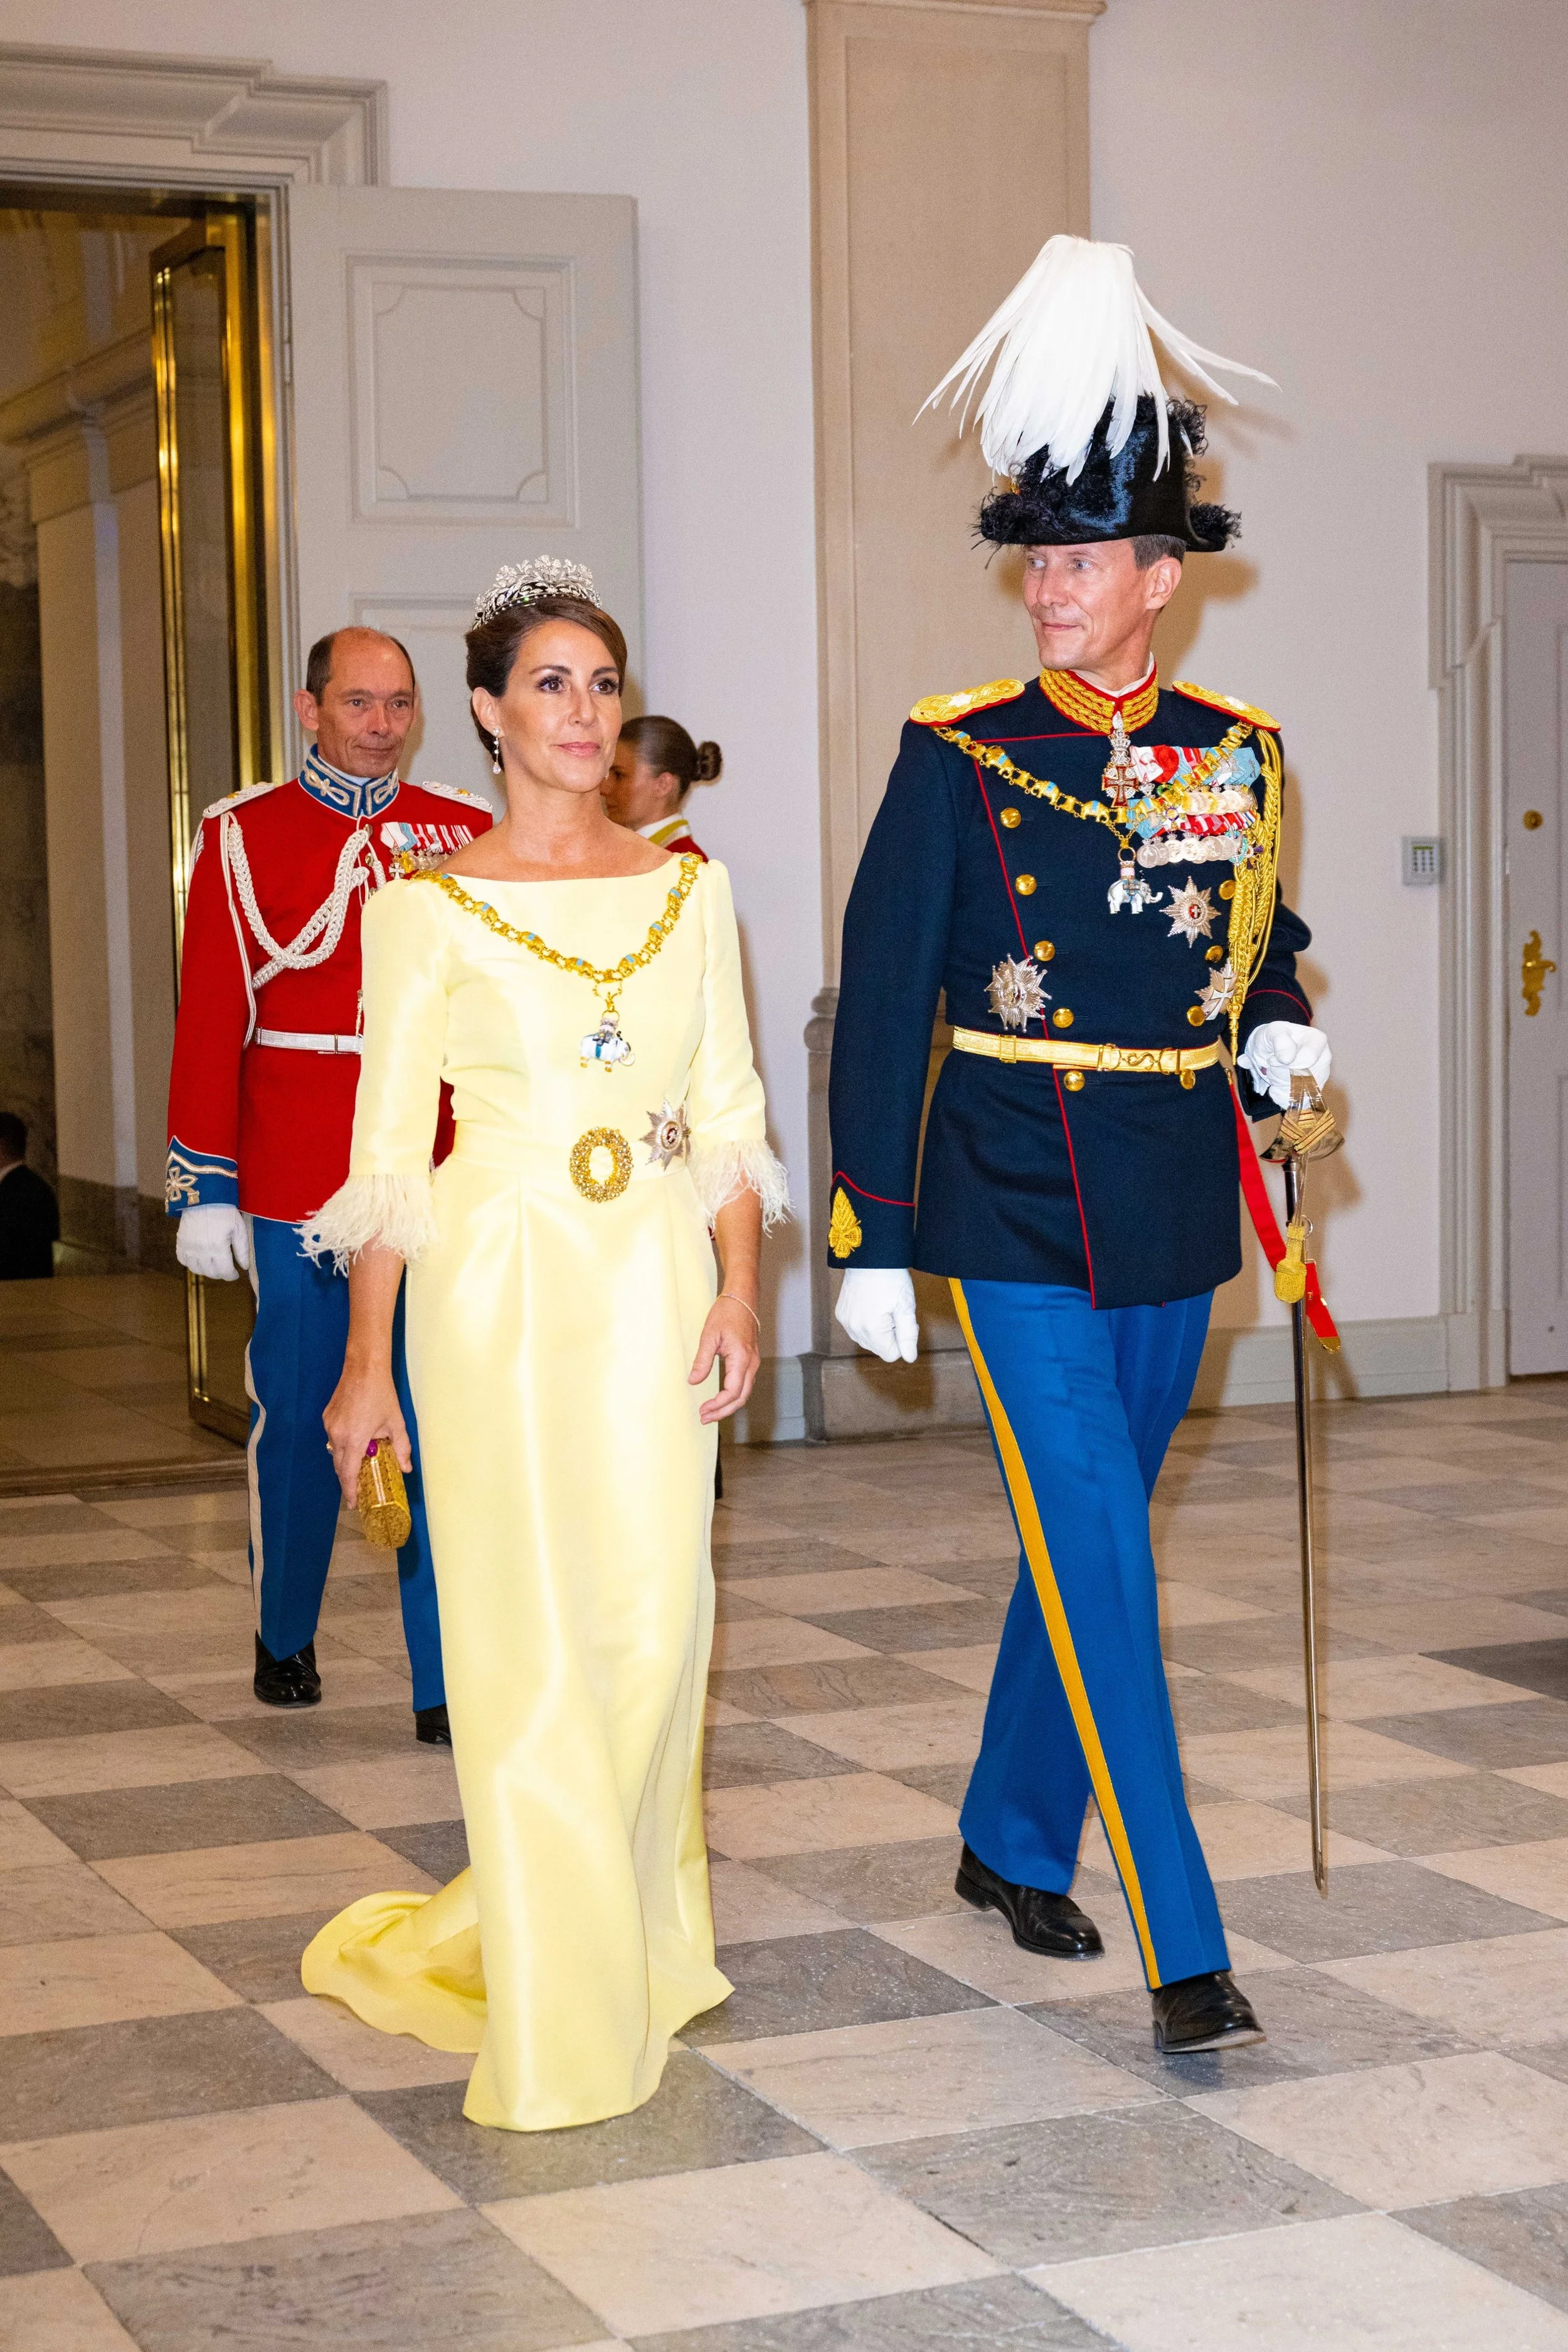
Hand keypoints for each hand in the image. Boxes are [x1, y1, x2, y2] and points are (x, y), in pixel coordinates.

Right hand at [176, 1203, 249, 1280]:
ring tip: (213, 1264)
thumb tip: (244, 1267)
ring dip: (206, 1270)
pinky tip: (199, 1258)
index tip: (235, 1274)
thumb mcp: (238, 1229)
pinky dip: (191, 1263)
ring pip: (196, 1269)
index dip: (231, 1276)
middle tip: (225, 1269)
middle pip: (210, 1273)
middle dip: (220, 1274)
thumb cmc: (225, 1212)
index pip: (224, 1272)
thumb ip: (242, 1250)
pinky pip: (183, 1260)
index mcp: (218, 1247)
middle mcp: (202, 1250)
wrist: (204, 1197)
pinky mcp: (180, 1242)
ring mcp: (189, 1247)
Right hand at [323, 1359, 411, 1507]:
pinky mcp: (327, 1417)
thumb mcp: (396, 1423)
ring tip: (359, 1462)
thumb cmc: (381, 1394)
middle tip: (356, 1488)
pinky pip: (333, 1437)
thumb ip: (401, 1449)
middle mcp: (337, 1435)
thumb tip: (406, 1468)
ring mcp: (329, 1425)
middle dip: (347, 1479)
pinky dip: (342, 1443)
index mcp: (354, 1440)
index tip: (352, 1503)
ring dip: (345, 1460)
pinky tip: (355, 1439)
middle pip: (339, 1466)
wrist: (364, 1368)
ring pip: (334, 1451)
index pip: (348, 1474)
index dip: (349, 1491)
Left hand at [689, 1294, 761, 1424]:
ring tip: (710, 1412)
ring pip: (744, 1393)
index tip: (703, 1410)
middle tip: (705, 1418)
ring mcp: (753, 1363)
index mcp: (742, 1358)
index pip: (733, 1392)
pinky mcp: (750, 1361)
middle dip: (723, 1412)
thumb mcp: (709, 1336)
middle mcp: (751, 1364)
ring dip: (728, 1406)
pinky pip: (744, 1385)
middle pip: (741, 1398)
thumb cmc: (727, 1313)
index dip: (718, 1405)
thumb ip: (702, 1361)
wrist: (742, 1299)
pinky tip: (720, 1399)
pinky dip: (733, 1396)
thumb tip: (693, 1381)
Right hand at [835, 1268, 918, 1362]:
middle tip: (894, 1311)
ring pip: (867, 1340)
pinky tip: (871, 1305)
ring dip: (878, 1330)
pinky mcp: (841, 1314)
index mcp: (872, 1330)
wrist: (869, 1256)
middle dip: (890, 1335)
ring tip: (883, 1307)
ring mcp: (845, 1322)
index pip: (892, 1354)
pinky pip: (857, 1329)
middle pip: (879, 1348)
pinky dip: (866, 1323)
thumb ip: (908, 1335)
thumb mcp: (906, 1306)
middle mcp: (854, 1329)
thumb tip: (909, 1358)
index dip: (902, 1339)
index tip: (903, 1319)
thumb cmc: (890, 1278)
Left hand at [1239, 1021, 1331, 1111]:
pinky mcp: (1314, 1091)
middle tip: (1273, 1064)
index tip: (1273, 1058)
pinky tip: (1277, 1084)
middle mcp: (1324, 1059)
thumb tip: (1288, 1058)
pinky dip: (1282, 1095)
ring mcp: (1321, 1076)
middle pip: (1304, 1078)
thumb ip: (1280, 1041)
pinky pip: (1297, 1101)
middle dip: (1281, 1074)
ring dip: (1280, 1084)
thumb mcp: (1273, 1032)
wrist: (1272, 1048)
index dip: (1286, 1063)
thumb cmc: (1275, 1037)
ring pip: (1300, 1091)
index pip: (1308, 1060)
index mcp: (1318, 1040)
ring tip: (1276, 1072)